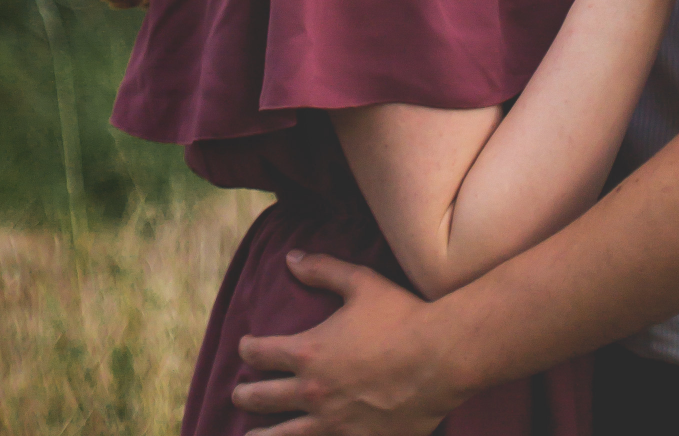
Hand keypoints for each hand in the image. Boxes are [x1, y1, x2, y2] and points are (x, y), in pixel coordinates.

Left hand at [232, 253, 456, 433]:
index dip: (248, 349)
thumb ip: (322, 270)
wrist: (440, 359)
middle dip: (246, 395)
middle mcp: (313, 392)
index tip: (245, 347)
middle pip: (264, 397)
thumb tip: (291, 258)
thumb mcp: (360, 282)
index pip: (262, 353)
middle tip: (238, 396)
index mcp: (309, 352)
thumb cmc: (401, 316)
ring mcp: (333, 424)